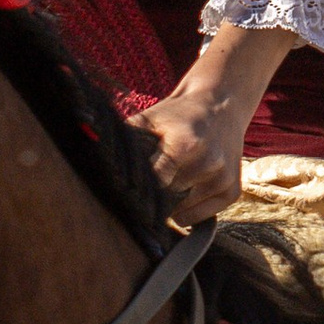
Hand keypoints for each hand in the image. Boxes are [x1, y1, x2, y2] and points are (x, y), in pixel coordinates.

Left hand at [129, 22, 298, 225]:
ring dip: (169, 204)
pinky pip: (200, 217)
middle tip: (145, 188)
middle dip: (152, 197)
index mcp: (184, 142)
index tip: (127, 193)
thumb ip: (125, 139)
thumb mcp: (149, 118)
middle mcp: (208, 161)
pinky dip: (188, 211)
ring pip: (181, 210)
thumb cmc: (176, 115)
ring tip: (169, 181)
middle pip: (166, 198)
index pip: (154, 182)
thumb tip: (92, 154)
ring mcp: (222, 177)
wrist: (222, 105)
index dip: (138, 190)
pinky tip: (185, 192)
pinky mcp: (232, 191)